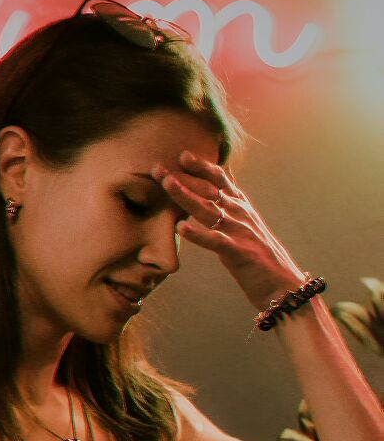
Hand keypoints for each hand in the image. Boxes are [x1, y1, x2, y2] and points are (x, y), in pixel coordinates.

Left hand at [151, 151, 306, 311]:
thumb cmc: (260, 257)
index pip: (220, 180)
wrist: (284, 285)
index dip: (202, 166)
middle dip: (182, 176)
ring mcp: (240, 231)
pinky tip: (182, 227)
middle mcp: (241, 214)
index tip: (182, 154)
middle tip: (157, 167)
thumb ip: (232, 206)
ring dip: (185, 195)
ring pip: (208, 209)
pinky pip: (215, 240)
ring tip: (166, 183)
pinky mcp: (239, 252)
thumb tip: (221, 185)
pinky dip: (198, 233)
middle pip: (208, 189)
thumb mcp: (246, 226)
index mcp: (242, 207)